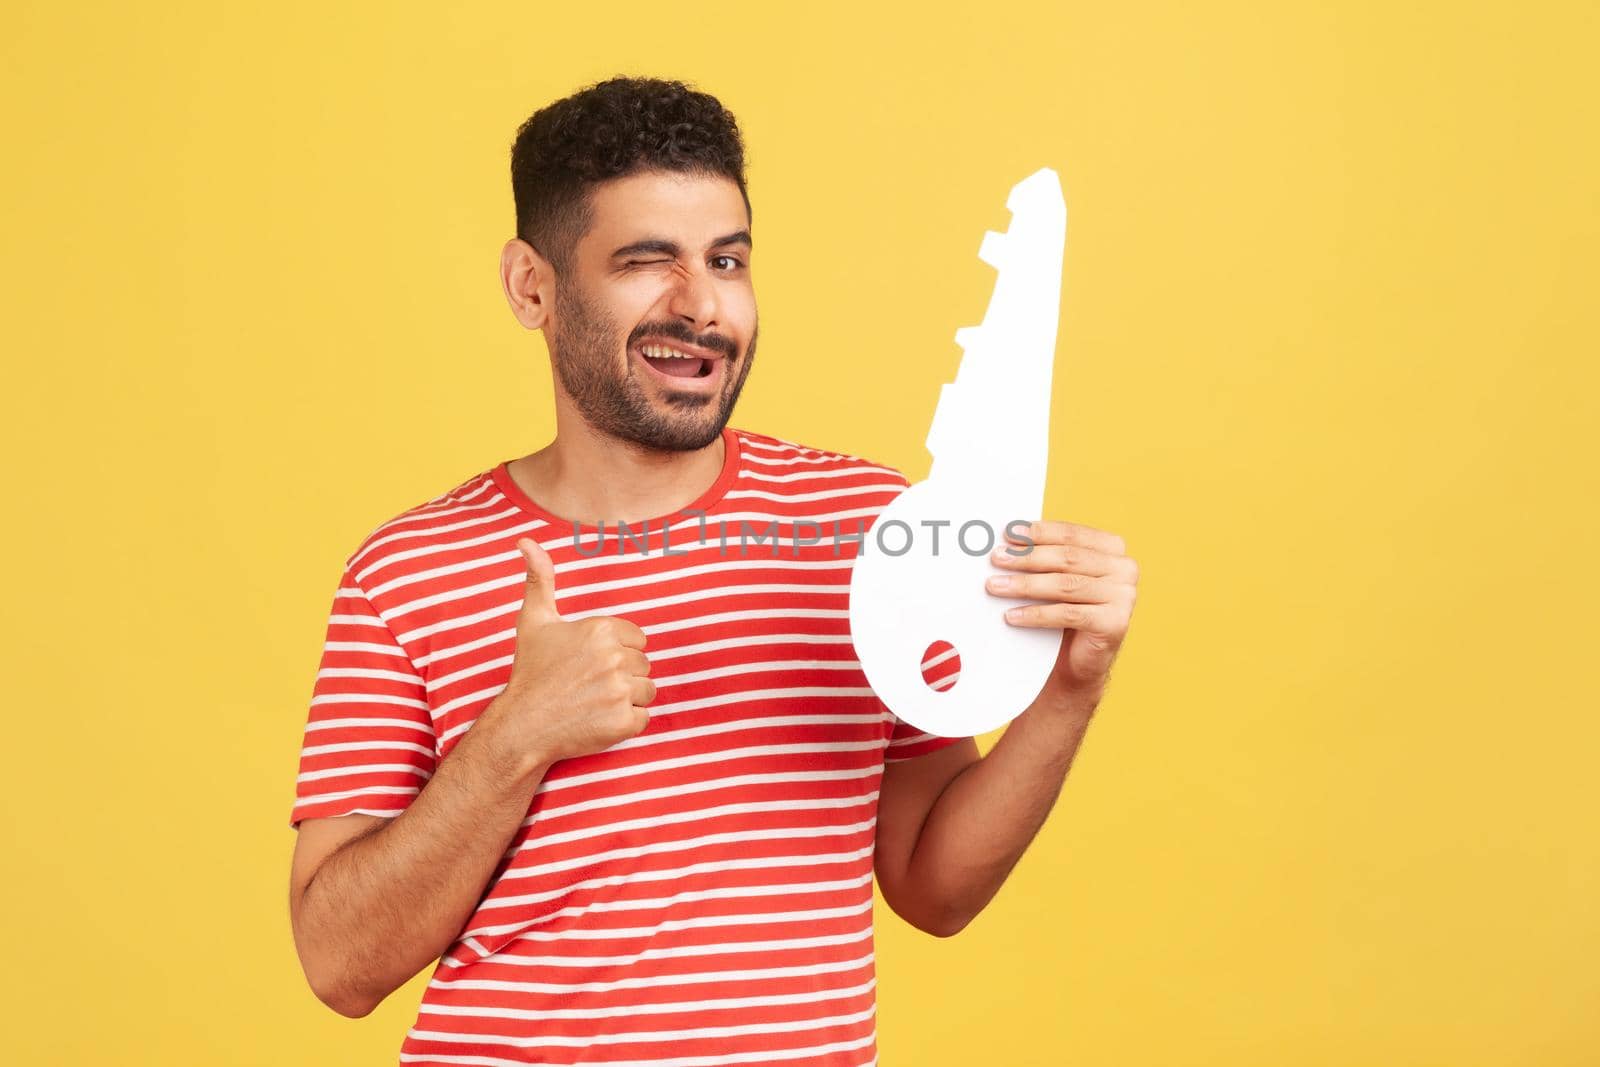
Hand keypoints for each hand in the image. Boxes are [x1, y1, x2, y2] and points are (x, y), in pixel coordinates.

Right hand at [477, 538, 655, 772]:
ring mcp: (620, 692)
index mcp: (601, 629)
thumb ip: (539, 579)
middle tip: (590, 684)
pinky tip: (599, 719)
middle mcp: (614, 658)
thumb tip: (526, 541)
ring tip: (595, 701)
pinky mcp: (623, 723)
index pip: (638, 639)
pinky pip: (644, 718)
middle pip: (643, 665)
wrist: (522, 725)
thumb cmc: (530, 672)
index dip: (617, 652)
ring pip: (647, 690)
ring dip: (627, 698)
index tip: (591, 663)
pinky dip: (626, 722)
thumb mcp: (534, 621)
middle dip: (623, 675)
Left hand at [985, 520, 1138, 705]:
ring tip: (995, 586)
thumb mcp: (1059, 576)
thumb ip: (1045, 554)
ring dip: (1025, 585)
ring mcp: (1124, 596)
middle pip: (1067, 558)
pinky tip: (1012, 615)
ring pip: (1066, 585)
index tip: (1008, 532)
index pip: (1071, 534)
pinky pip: (1068, 614)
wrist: (1080, 660)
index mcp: (1113, 548)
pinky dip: (1036, 614)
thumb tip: (1007, 540)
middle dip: (1027, 557)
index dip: (1039, 532)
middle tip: (996, 558)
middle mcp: (1125, 568)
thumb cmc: (1066, 610)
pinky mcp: (1115, 623)